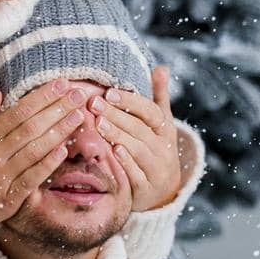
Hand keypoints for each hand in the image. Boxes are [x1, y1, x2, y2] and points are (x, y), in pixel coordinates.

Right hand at [0, 78, 87, 224]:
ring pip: (35, 151)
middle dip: (58, 109)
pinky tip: (64, 150)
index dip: (42, 97)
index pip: (18, 112)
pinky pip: (32, 179)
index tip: (61, 84)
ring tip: (78, 116)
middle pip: (31, 128)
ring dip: (59, 132)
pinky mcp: (9, 198)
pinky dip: (48, 164)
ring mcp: (1, 178)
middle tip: (78, 95)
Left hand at [89, 65, 180, 211]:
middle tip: (94, 104)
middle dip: (116, 115)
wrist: (164, 191)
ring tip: (98, 123)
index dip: (130, 102)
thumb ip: (159, 96)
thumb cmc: (155, 148)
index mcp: (165, 129)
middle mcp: (163, 148)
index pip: (151, 112)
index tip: (109, 92)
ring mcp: (157, 169)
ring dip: (118, 136)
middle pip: (140, 129)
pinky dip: (126, 163)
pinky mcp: (147, 188)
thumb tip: (162, 67)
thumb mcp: (160, 124)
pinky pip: (137, 174)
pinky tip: (112, 151)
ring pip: (138, 150)